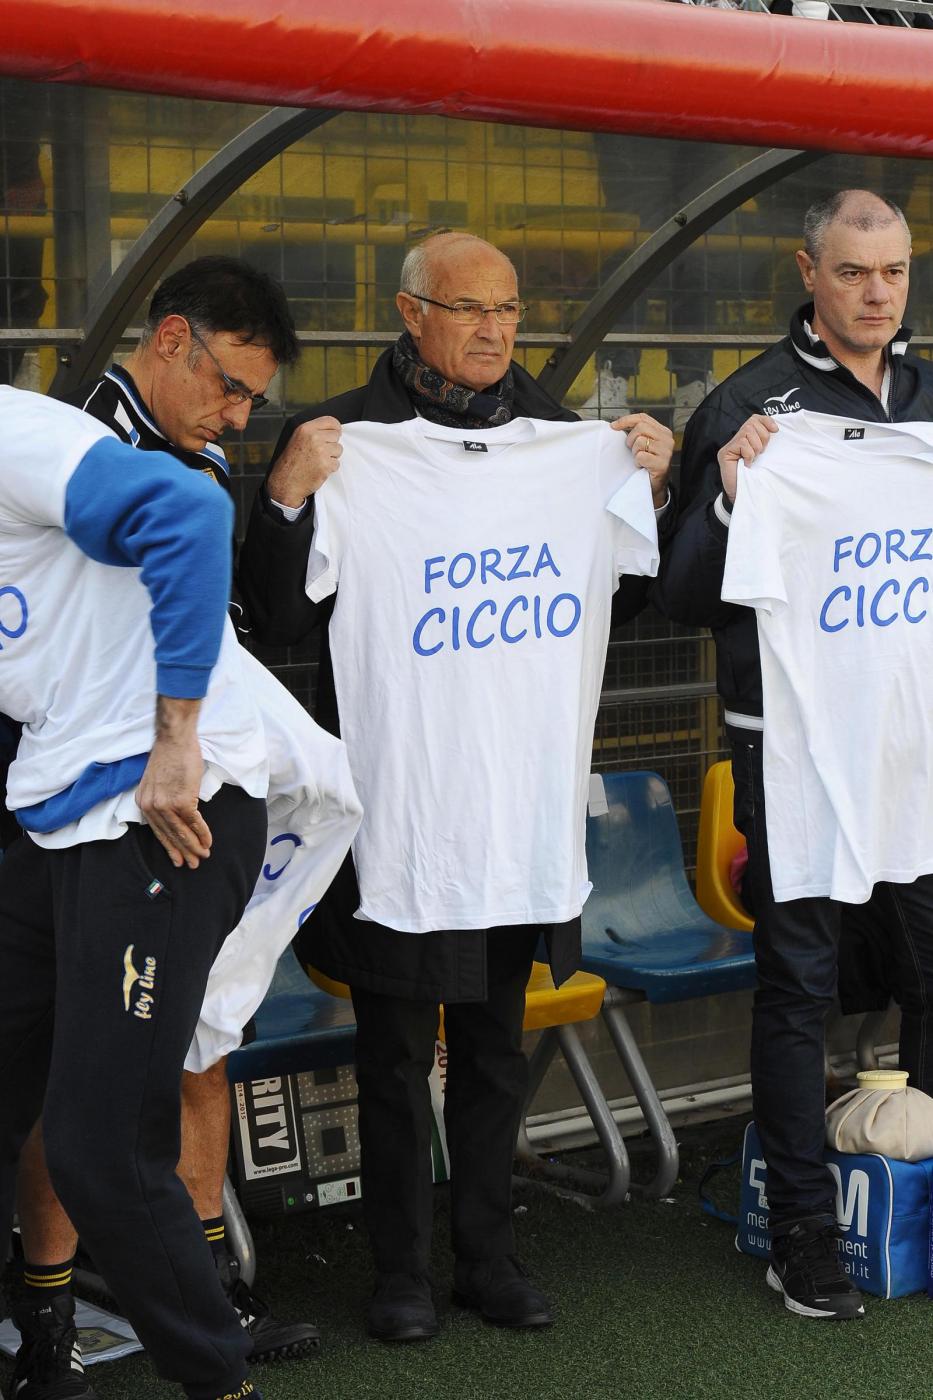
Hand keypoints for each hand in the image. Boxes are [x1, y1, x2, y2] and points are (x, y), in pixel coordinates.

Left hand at [136, 697, 209, 868]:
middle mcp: (151, 806)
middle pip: (170, 835)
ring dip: (195, 846)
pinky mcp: (181, 801)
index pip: (158, 831)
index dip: (170, 847)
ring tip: (203, 855)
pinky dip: (203, 834)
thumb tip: (175, 814)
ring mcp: (165, 805)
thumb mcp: (157, 780)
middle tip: (193, 864)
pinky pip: (194, 823)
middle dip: (183, 852)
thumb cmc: (170, 755)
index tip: (178, 859)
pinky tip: (208, 842)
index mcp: (142, 802)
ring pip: (182, 832)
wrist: (175, 740)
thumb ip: (161, 799)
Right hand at [266, 416, 341, 508]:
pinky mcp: (326, 465)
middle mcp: (314, 438)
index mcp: (306, 429)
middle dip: (331, 444)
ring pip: (338, 449)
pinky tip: (318, 469)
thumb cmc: (291, 462)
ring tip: (318, 461)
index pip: (331, 421)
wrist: (286, 482)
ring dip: (331, 456)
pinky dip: (330, 468)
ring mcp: (321, 451)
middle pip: (336, 436)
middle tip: (320, 452)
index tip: (334, 434)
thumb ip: (313, 432)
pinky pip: (337, 463)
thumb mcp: (297, 439)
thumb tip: (331, 430)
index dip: (335, 428)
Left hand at [612, 413, 674, 507]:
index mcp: (663, 432)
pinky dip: (637, 462)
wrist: (653, 486)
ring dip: (635, 452)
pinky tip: (642, 466)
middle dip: (630, 439)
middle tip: (632, 450)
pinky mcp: (662, 464)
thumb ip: (637, 432)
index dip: (626, 420)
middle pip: (640, 428)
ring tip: (639, 459)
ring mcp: (666, 452)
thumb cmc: (646, 464)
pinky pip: (641, 456)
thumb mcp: (643, 444)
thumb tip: (616, 424)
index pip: (643, 418)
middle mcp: (667, 439)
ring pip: (640, 441)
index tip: (613, 426)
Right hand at [717, 414, 777, 502]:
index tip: (776, 431)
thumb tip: (775, 429)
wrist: (743, 495)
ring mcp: (729, 446)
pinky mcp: (725, 453)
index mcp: (746, 439)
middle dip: (763, 437)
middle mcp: (735, 440)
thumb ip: (765, 443)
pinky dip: (749, 454)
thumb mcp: (764, 457)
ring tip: (753, 459)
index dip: (766, 421)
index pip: (755, 419)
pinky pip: (742, 443)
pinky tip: (747, 464)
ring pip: (747, 431)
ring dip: (756, 446)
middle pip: (752, 423)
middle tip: (761, 453)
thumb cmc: (754, 478)